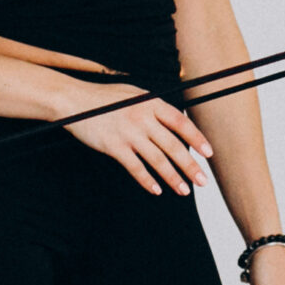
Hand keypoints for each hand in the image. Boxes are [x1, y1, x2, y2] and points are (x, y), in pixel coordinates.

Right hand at [59, 79, 212, 194]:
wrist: (75, 101)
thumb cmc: (105, 98)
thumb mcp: (134, 94)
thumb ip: (154, 107)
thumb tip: (175, 121)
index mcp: (151, 103)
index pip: (180, 123)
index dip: (197, 139)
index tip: (209, 154)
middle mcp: (143, 118)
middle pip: (172, 146)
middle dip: (190, 166)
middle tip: (203, 181)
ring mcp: (128, 133)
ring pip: (157, 160)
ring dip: (173, 177)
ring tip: (184, 190)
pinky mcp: (114, 146)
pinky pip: (135, 167)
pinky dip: (147, 180)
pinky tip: (157, 190)